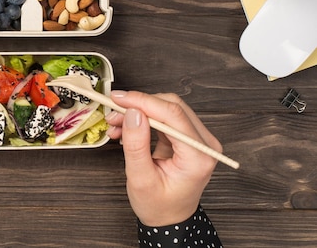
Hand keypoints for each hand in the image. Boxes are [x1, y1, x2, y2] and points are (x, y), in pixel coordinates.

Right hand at [105, 90, 220, 226]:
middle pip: (172, 106)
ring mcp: (198, 139)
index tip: (118, 98)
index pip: (173, 115)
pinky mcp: (188, 136)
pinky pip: (165, 117)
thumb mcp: (141, 178)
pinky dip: (144, 118)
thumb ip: (136, 145)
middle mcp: (204, 144)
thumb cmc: (158, 205)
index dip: (143, 102)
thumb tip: (132, 113)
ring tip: (116, 123)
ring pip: (167, 108)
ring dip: (139, 111)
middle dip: (139, 105)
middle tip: (113, 111)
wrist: (169, 219)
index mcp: (198, 156)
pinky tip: (126, 128)